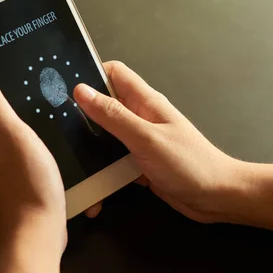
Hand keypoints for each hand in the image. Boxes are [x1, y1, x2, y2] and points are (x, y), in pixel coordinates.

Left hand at [0, 66, 66, 253]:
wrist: (39, 235)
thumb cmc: (27, 181)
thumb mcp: (13, 134)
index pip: (1, 111)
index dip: (25, 107)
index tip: (47, 105)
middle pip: (16, 131)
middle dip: (38, 128)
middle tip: (61, 125)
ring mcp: (2, 179)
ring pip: (28, 151)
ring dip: (46, 148)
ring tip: (66, 144)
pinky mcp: (19, 193)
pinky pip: (34, 170)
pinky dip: (47, 166)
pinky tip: (63, 166)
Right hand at [74, 61, 244, 222]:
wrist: (217, 198)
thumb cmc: (188, 164)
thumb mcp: (146, 138)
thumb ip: (113, 115)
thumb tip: (81, 90)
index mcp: (145, 102)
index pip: (113, 74)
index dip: (90, 74)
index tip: (63, 87)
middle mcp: (140, 117)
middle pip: (104, 106)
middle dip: (82, 114)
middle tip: (55, 128)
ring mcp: (139, 142)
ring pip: (105, 136)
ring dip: (90, 147)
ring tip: (66, 158)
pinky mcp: (138, 164)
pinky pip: (113, 161)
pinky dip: (102, 171)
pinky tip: (88, 183)